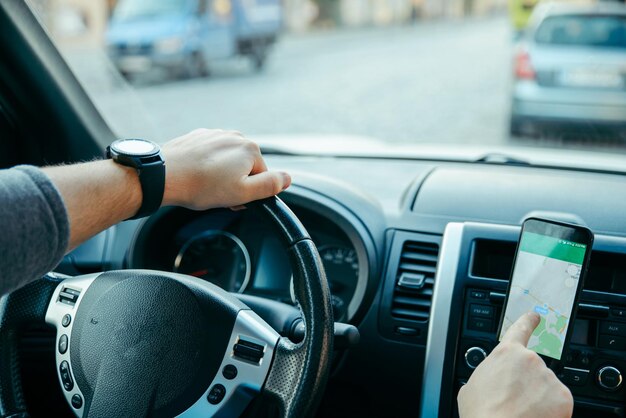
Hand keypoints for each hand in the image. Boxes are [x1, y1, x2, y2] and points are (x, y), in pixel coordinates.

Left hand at [161, 129, 290, 209]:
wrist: (164, 175)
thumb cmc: (202, 186)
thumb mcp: (243, 193)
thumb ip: (270, 186)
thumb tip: (288, 178)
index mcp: (250, 149)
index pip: (262, 176)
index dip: (249, 193)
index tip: (234, 200)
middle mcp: (235, 136)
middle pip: (245, 167)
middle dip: (235, 182)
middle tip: (218, 195)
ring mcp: (215, 134)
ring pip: (227, 161)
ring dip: (220, 174)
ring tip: (205, 186)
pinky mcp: (198, 137)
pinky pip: (210, 155)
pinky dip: (206, 166)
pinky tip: (196, 176)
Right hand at [457, 312, 572, 417]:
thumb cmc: (481, 413)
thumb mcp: (471, 387)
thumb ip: (487, 375)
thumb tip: (491, 382)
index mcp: (506, 353)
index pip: (521, 329)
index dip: (528, 321)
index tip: (535, 317)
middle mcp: (530, 360)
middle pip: (532, 369)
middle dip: (527, 383)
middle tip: (513, 400)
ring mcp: (548, 378)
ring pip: (545, 386)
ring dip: (538, 397)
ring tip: (521, 412)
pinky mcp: (563, 397)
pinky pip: (557, 402)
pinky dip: (550, 411)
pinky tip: (534, 417)